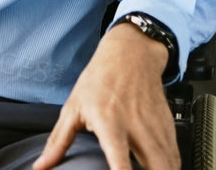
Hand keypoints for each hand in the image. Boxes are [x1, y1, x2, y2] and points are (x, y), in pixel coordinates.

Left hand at [33, 24, 177, 169]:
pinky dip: (171, 167)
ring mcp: (155, 128)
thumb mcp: (72, 108)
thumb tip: (40, 166)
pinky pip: (175, 156)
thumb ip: (58, 142)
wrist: (130, 56)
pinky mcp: (169, 127)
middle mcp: (136, 127)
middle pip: (156, 165)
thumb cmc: (98, 81)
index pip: (119, 156)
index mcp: (109, 122)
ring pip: (169, 164)